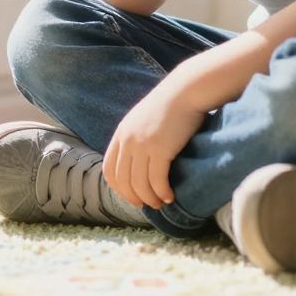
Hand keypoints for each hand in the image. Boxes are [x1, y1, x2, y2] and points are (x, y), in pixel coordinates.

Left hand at [103, 85, 206, 210]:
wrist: (186, 90)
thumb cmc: (170, 104)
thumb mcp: (143, 119)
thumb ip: (136, 136)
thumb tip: (139, 160)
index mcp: (121, 133)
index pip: (109, 169)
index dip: (119, 188)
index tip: (132, 196)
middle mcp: (127, 141)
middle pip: (123, 180)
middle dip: (133, 197)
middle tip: (147, 204)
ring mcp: (142, 145)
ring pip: (139, 184)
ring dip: (149, 198)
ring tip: (160, 202)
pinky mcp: (160, 150)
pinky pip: (156, 181)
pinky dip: (162, 193)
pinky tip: (170, 196)